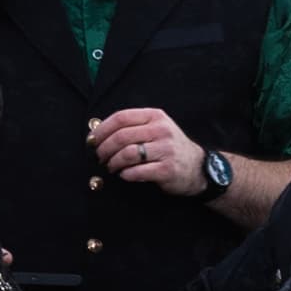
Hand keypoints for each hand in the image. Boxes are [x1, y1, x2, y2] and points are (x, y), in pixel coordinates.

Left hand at [90, 109, 211, 194]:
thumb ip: (132, 127)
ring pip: (127, 154)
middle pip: (121, 137)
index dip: (101, 129)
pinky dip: (125, 174)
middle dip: (104, 149)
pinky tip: (124, 174)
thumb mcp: (156, 128)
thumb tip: (97, 131)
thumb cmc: (170, 147)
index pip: (121, 117)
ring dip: (113, 163)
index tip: (92, 140)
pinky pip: (137, 171)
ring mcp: (166, 150)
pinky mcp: (167, 169)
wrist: (198, 167)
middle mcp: (161, 130)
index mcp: (155, 116)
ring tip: (111, 167)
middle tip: (99, 157)